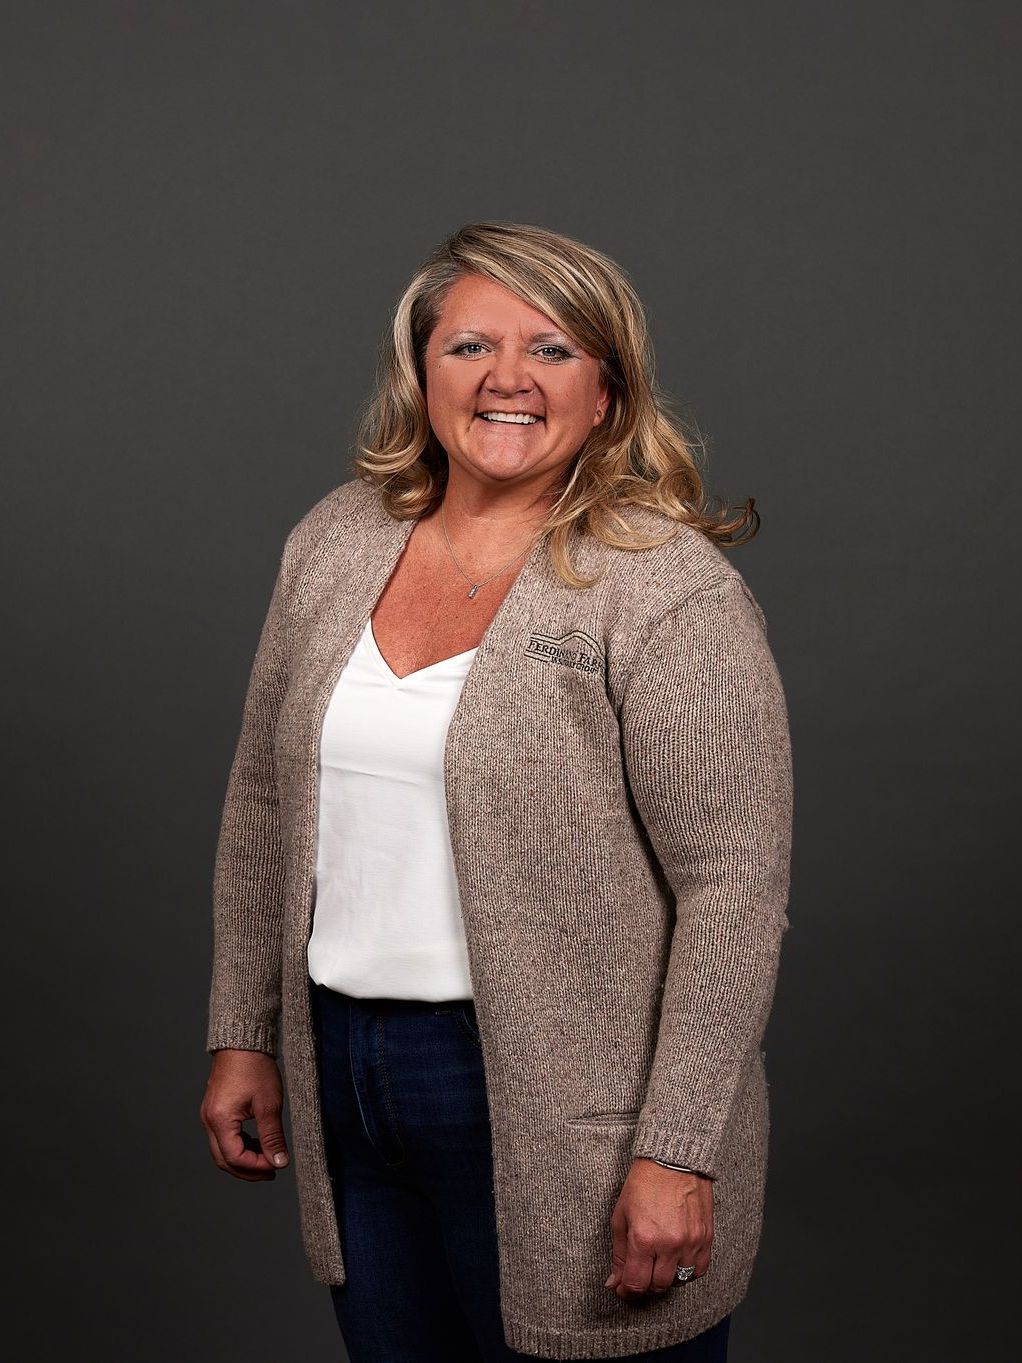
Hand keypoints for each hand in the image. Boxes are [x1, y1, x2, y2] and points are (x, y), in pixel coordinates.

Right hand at [200, 1049, 290, 1180]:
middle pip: (224, 1159)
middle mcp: (209, 1120)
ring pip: (222, 1150)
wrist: (243, 1041)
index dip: (256, 1167)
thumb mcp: (269, 1104)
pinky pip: (223, 1137)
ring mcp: (209, 1115)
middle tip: (272, 1171)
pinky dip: (239, 1145)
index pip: (235, 1158)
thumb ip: (272, 1136)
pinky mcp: (214, 1110)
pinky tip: (257, 1142)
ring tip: (268, 1158)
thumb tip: (279, 1162)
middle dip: (248, 1169)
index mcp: (220, 1120)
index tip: (276, 1167)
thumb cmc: (255, 1067)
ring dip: (243, 1158)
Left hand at [604, 1157, 713, 1298]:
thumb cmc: (644, 1183)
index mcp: (644, 1238)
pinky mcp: (707, 1237)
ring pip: (679, 1281)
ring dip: (665, 1278)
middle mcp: (669, 1244)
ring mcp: (691, 1242)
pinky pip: (699, 1270)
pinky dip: (687, 1271)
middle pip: (658, 1286)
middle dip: (644, 1284)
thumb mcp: (621, 1215)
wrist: (672, 1159)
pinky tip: (677, 1260)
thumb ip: (619, 1254)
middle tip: (639, 1272)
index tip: (622, 1287)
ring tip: (656, 1263)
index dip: (626, 1290)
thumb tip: (614, 1282)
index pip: (636, 1284)